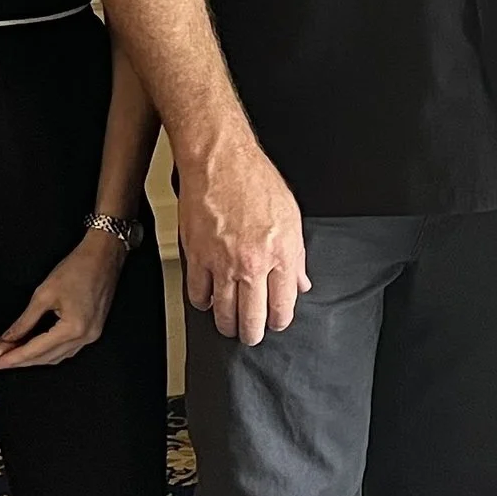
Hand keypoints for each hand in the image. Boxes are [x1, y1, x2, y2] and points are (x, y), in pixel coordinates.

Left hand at [0, 228, 128, 369]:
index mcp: (73, 328)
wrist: (104, 256)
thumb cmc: (76, 269)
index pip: (37, 350)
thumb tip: (7, 338)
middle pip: (47, 358)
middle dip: (22, 361)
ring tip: (13, 355)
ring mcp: (91, 336)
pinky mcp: (93, 331)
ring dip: (35, 358)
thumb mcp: (44, 294)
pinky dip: (49, 351)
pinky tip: (36, 348)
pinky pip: (68, 349)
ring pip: (57, 356)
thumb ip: (25, 321)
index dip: (14, 358)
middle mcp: (84, 337)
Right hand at [179, 134, 308, 345]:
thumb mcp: (291, 216)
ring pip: (223, 312)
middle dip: (253, 333)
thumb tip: (300, 282)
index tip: (276, 322)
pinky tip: (208, 301)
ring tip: (230, 325)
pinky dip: (203, 303)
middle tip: (252, 334)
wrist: (220, 160)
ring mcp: (221, 263)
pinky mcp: (196, 256)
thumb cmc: (256, 180)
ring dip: (227, 324)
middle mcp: (252, 263)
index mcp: (280, 254)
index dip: (279, 321)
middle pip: (252, 318)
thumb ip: (296, 255)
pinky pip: (198, 294)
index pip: (282, 306)